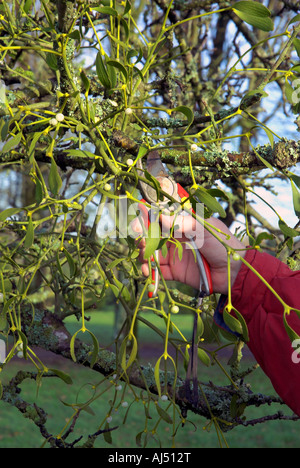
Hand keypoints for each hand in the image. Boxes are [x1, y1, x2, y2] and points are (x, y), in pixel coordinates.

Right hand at [131, 211, 245, 295]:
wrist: (235, 273)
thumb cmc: (224, 245)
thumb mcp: (205, 231)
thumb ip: (182, 224)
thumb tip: (160, 214)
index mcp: (183, 224)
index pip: (161, 217)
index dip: (148, 217)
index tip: (139, 219)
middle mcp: (176, 239)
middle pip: (152, 236)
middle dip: (143, 238)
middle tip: (141, 243)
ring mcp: (174, 255)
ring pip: (152, 254)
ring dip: (144, 256)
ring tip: (144, 260)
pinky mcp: (175, 272)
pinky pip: (158, 272)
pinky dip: (150, 272)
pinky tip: (147, 272)